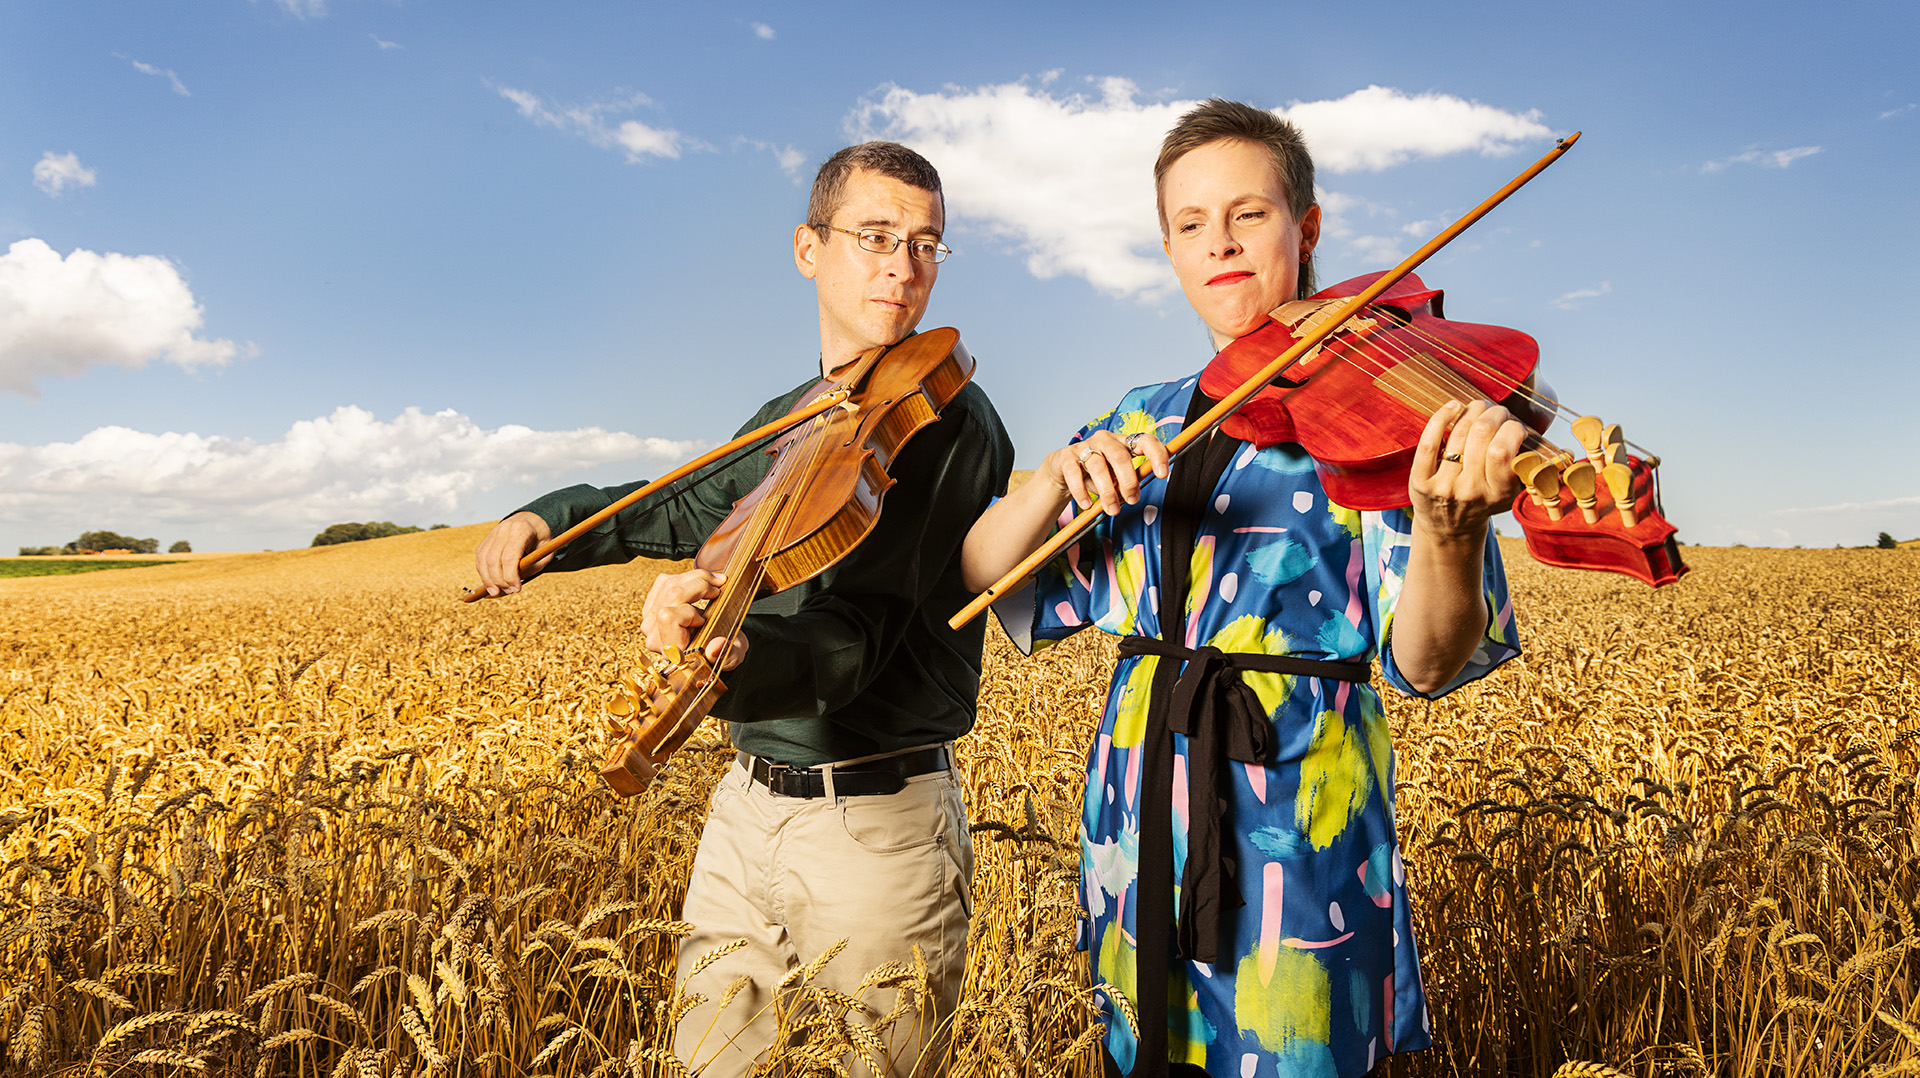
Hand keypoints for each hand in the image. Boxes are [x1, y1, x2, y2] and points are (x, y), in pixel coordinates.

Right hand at [474, 511, 553, 595]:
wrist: (533, 521)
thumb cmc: (541, 539)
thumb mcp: (546, 553)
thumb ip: (531, 568)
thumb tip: (512, 584)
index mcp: (521, 530)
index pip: (509, 557)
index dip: (510, 577)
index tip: (517, 588)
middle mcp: (504, 529)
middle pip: (493, 560)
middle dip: (499, 580)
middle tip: (509, 591)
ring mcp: (493, 532)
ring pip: (482, 559)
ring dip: (488, 579)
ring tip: (497, 591)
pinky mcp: (487, 538)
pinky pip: (480, 557)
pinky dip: (484, 572)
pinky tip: (491, 582)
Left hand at [640, 569, 747, 671]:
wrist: (712, 647)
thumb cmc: (721, 651)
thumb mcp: (732, 656)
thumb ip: (728, 654)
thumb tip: (718, 645)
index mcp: (672, 651)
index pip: (669, 618)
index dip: (691, 613)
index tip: (705, 620)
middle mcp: (655, 634)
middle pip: (671, 595)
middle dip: (700, 586)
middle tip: (718, 590)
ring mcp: (651, 618)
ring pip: (668, 584)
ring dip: (696, 578)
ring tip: (715, 583)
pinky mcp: (652, 605)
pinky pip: (664, 581)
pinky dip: (686, 577)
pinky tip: (699, 583)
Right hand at [1044, 429, 1171, 516]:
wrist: (1063, 470)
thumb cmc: (1096, 474)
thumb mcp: (1115, 477)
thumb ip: (1127, 482)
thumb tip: (1134, 495)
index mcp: (1123, 443)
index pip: (1145, 441)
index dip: (1156, 455)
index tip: (1163, 474)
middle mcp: (1105, 440)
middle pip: (1120, 456)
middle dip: (1129, 481)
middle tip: (1132, 500)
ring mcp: (1085, 446)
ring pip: (1098, 466)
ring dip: (1107, 491)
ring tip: (1111, 509)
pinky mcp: (1066, 457)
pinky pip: (1074, 473)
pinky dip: (1081, 491)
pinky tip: (1087, 504)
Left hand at [1408, 400, 1527, 540]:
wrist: (1448, 528)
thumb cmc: (1482, 501)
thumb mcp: (1508, 492)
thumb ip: (1520, 466)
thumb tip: (1528, 427)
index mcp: (1497, 493)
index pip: (1503, 449)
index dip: (1511, 428)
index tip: (1513, 425)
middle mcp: (1470, 491)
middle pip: (1482, 434)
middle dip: (1493, 413)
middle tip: (1496, 412)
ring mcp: (1443, 486)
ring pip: (1459, 433)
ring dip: (1472, 411)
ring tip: (1479, 408)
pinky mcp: (1420, 481)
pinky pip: (1429, 441)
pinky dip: (1442, 417)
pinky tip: (1453, 407)